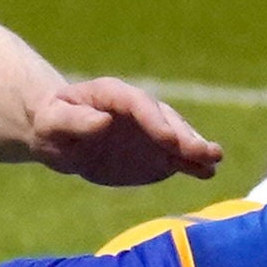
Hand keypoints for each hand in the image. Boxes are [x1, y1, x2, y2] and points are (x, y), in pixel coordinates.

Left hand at [27, 78, 224, 187]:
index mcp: (112, 94)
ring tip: (213, 160)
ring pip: (177, 136)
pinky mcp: (155, 151)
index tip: (169, 141)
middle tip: (203, 152)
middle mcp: (138, 109)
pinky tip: (208, 172)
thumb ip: (75, 120)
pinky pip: (177, 156)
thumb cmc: (53, 125)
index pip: (139, 104)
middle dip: (185, 136)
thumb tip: (102, 121)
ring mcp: (150, 130)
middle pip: (165, 119)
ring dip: (196, 148)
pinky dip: (192, 163)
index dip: (155, 121)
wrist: (61, 136)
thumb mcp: (53, 122)